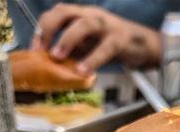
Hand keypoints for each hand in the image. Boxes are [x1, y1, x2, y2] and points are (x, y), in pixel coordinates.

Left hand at [31, 3, 160, 74]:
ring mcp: (106, 25)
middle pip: (64, 11)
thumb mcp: (89, 45)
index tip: (35, 49)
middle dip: (49, 28)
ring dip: (67, 39)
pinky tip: (84, 71)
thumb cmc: (113, 46)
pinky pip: (105, 48)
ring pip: (84, 25)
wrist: (145, 46)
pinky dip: (92, 60)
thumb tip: (52, 63)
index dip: (42, 29)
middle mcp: (91, 15)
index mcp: (81, 15)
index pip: (56, 14)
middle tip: (41, 50)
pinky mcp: (120, 39)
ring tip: (57, 56)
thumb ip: (73, 50)